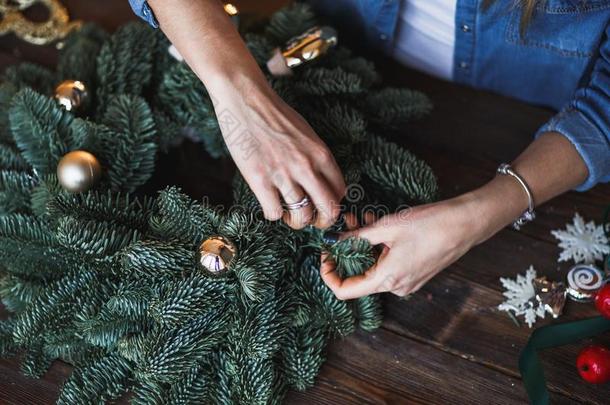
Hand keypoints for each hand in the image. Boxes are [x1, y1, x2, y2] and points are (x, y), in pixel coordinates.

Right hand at [147, 0, 344, 229]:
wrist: (245, 99)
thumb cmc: (274, 114)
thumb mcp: (307, 134)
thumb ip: (316, 158)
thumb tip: (320, 183)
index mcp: (321, 154)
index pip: (340, 192)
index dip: (333, 204)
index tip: (322, 205)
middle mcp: (307, 167)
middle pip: (329, 211)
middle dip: (322, 221)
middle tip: (310, 219)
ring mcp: (284, 175)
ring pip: (301, 217)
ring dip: (295, 220)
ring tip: (287, 212)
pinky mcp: (260, 180)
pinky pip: (274, 213)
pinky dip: (273, 213)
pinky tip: (268, 202)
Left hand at [320, 199, 479, 299]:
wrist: (466, 224)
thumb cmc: (429, 224)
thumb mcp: (387, 226)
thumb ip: (356, 236)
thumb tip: (332, 239)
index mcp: (387, 279)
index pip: (344, 290)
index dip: (329, 274)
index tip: (326, 253)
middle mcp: (396, 287)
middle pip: (358, 277)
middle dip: (347, 251)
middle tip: (345, 225)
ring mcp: (407, 282)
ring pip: (373, 268)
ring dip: (363, 246)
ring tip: (363, 219)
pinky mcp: (415, 274)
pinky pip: (388, 266)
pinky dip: (378, 249)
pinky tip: (379, 227)